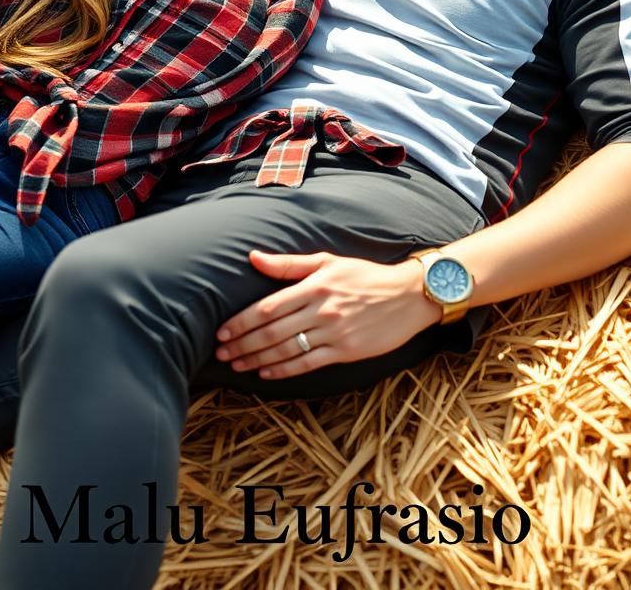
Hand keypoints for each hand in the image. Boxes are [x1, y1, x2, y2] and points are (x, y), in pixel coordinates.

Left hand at [213, 250, 441, 378]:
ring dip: (257, 359)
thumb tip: (253, 257)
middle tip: (221, 353)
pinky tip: (266, 373)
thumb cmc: (365, 275)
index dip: (241, 322)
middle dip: (243, 344)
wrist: (408, 295)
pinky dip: (284, 370)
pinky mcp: (346, 351)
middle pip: (272, 331)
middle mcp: (321, 310)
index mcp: (314, 286)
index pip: (267, 307)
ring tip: (237, 365)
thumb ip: (289, 264)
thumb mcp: (327, 261)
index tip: (222, 332)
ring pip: (286, 350)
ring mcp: (334, 333)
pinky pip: (308, 364)